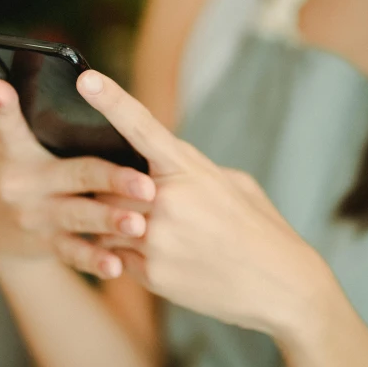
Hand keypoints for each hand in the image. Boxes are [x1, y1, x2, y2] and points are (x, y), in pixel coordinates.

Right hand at [0, 79, 155, 279]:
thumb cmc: (28, 166)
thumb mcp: (22, 144)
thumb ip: (41, 124)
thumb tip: (87, 85)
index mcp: (16, 150)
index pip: (9, 125)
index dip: (3, 107)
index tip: (0, 87)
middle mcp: (22, 182)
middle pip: (73, 175)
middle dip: (110, 180)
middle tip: (145, 185)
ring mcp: (35, 216)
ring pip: (78, 216)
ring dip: (110, 221)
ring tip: (138, 225)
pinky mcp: (45, 243)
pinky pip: (72, 252)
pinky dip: (94, 260)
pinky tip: (116, 266)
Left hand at [77, 71, 327, 339]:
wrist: (281, 287)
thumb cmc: (258, 227)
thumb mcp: (233, 182)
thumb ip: (190, 169)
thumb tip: (159, 163)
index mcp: (189, 169)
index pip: (141, 127)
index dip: (111, 100)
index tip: (85, 79)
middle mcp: (168, 201)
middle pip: (106, 183)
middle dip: (107, 190)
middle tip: (124, 198)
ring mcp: (157, 239)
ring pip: (104, 221)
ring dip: (112, 224)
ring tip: (147, 230)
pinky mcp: (152, 273)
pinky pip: (114, 256)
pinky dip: (124, 254)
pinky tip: (155, 257)